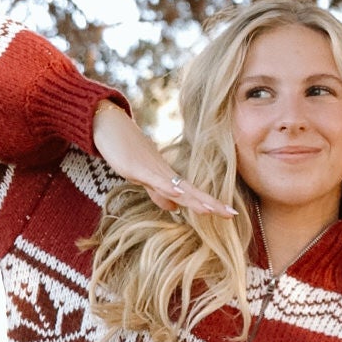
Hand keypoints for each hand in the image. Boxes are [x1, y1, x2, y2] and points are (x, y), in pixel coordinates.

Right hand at [93, 98, 234, 217]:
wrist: (109, 125)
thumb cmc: (125, 149)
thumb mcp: (143, 176)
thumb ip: (158, 192)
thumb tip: (175, 209)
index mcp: (167, 177)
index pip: (193, 193)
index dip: (211, 203)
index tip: (230, 214)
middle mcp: (165, 173)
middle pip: (192, 191)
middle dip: (212, 204)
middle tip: (232, 215)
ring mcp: (152, 169)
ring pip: (178, 187)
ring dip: (195, 199)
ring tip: (214, 210)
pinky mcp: (137, 168)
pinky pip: (155, 180)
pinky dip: (169, 188)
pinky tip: (180, 194)